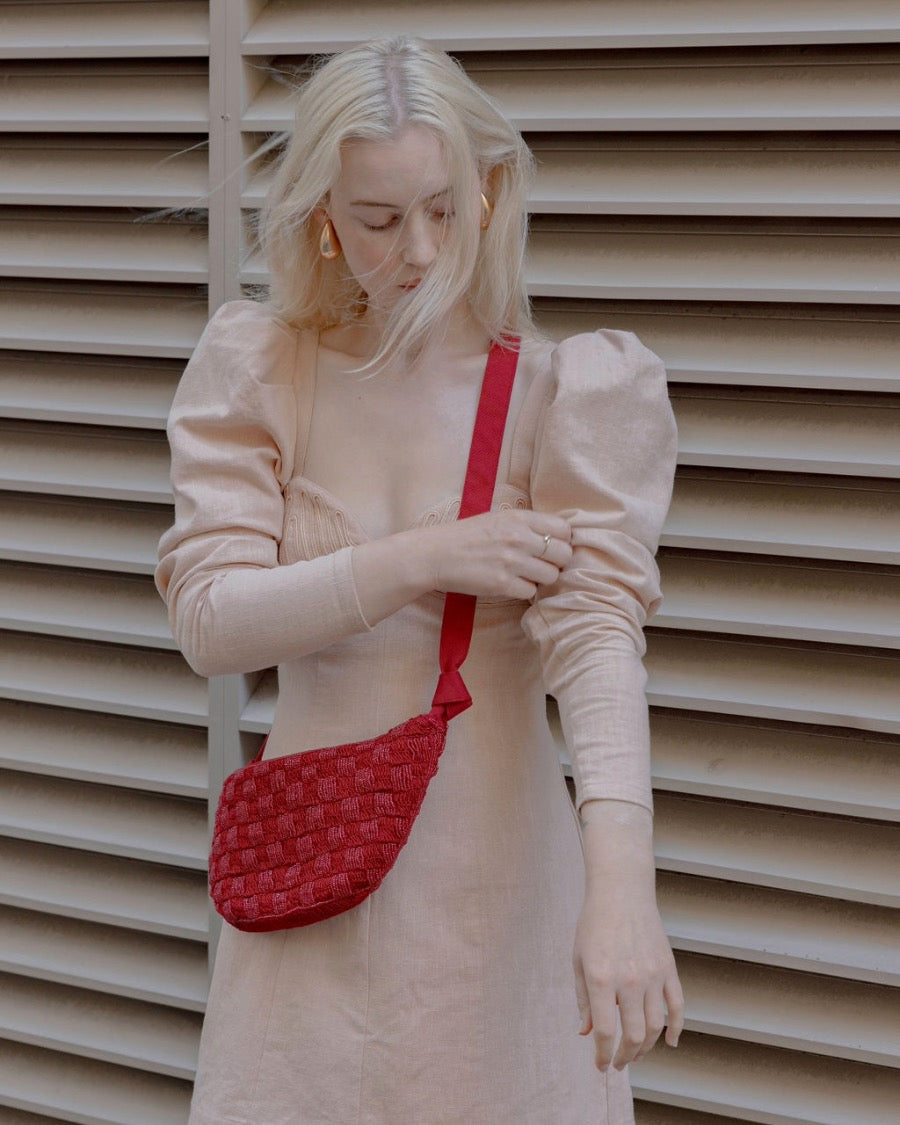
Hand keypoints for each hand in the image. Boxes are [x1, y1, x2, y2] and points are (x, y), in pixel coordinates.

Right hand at [424, 509, 572, 600]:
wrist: (433, 555)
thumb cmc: (464, 537)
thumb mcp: (496, 518)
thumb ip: (525, 525)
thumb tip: (557, 537)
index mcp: (518, 518)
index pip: (565, 529)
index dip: (562, 541)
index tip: (551, 547)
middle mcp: (518, 538)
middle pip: (564, 555)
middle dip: (556, 562)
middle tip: (540, 564)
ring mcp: (511, 562)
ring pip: (551, 576)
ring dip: (541, 579)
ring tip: (523, 575)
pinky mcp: (502, 584)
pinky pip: (531, 592)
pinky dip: (523, 591)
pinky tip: (509, 584)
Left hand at [573, 803, 683, 1071]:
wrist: (621, 891)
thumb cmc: (593, 924)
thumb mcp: (579, 960)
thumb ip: (582, 999)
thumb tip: (586, 1033)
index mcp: (601, 978)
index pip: (606, 1031)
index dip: (603, 1054)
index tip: (601, 1066)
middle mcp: (629, 980)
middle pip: (634, 1035)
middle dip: (625, 1056)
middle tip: (619, 1063)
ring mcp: (653, 974)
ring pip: (656, 1026)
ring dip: (647, 1047)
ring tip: (636, 1054)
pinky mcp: (669, 968)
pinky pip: (677, 1006)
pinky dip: (676, 1028)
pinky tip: (670, 1042)